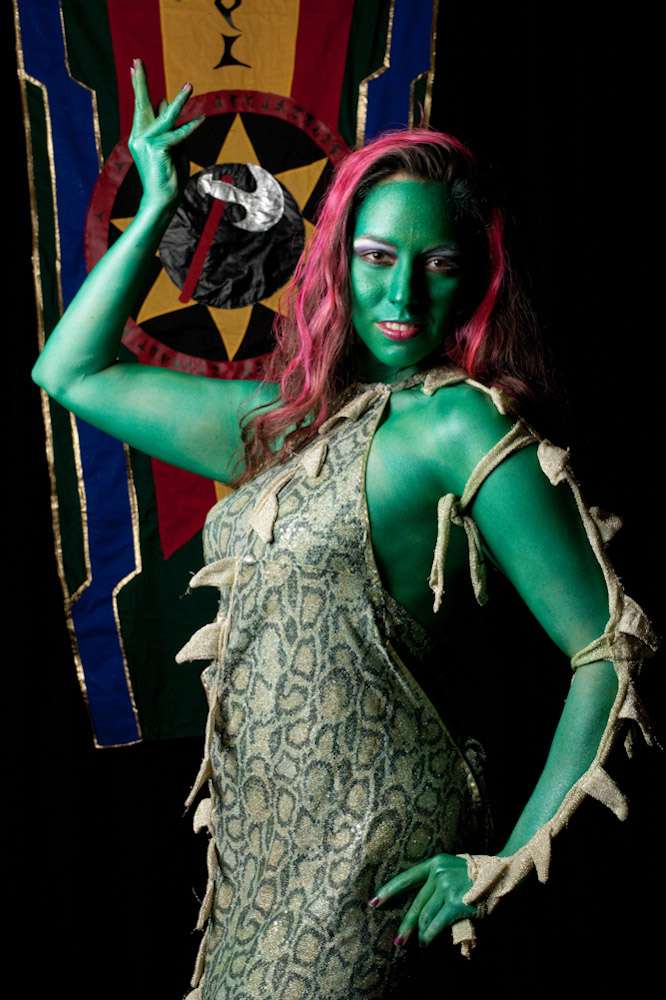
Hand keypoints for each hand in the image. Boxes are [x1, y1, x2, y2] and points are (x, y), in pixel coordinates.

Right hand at [128, 58, 204, 210]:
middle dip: (140, 81)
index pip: (140, 108)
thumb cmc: (169, 178)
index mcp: (139, 137)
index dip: (139, 88)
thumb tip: (166, 103)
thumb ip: (169, 127)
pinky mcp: (156, 149)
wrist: (162, 200)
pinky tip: (201, 119)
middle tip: (137, 60)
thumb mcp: (171, 149)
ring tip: (190, 86)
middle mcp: (138, 137)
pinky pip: (178, 135)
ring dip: (180, 101)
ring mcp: (145, 142)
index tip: (134, 68)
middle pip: (141, 104)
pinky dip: (191, 128)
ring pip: (164, 116)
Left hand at [369, 852, 476, 947]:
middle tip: (398, 940)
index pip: (406, 878)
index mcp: (435, 863)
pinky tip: (427, 942)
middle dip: (406, 925)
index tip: (374, 902)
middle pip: (416, 904)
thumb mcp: (453, 869)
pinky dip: (430, 936)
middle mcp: (438, 874)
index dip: (389, 891)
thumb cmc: (477, 875)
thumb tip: (421, 908)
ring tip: (420, 942)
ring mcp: (446, 887)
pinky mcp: (454, 903)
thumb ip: (437, 882)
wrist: (502, 875)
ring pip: (426, 916)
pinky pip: (436, 924)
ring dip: (421, 933)